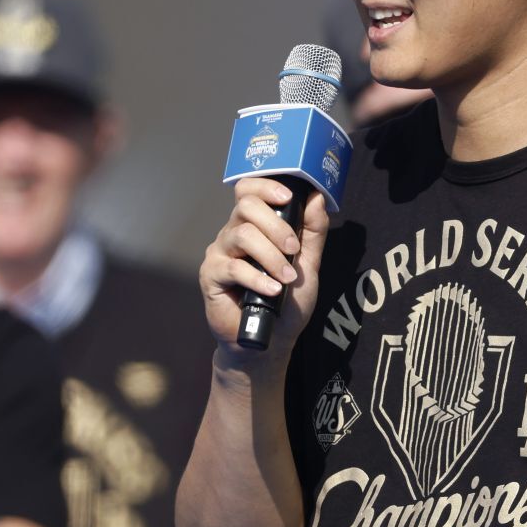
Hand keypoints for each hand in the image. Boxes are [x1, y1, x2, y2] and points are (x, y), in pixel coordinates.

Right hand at [201, 178, 329, 364]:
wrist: (271, 339)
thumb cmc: (287, 302)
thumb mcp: (308, 264)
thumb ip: (313, 230)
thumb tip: (316, 197)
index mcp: (255, 226)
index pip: (249, 190)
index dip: (266, 187)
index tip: (288, 197)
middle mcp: (233, 234)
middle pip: (246, 206)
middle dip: (276, 226)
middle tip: (293, 249)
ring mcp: (220, 254)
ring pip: (242, 234)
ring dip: (270, 255)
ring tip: (286, 278)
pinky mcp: (210, 276)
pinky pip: (232, 267)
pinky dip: (257, 278)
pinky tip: (272, 291)